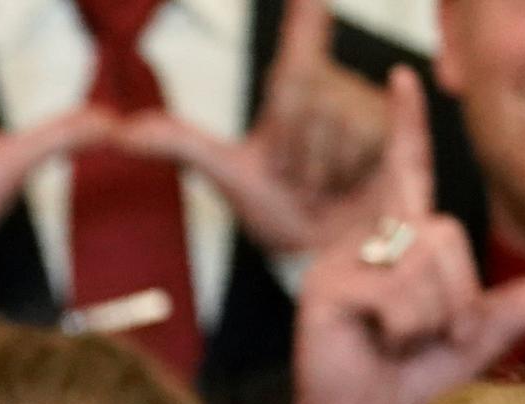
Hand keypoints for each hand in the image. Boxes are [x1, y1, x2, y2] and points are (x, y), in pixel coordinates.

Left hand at [115, 0, 391, 260]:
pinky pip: (401, 117)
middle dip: (296, 154)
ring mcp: (370, 115)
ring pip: (347, 130)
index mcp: (294, 90)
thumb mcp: (226, 173)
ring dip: (331, 176)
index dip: (306, 13)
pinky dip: (402, 105)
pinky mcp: (403, 143)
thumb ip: (177, 143)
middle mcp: (333, 92)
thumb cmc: (279, 213)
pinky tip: (401, 81)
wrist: (319, 259)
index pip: (302, 39)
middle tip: (300, 181)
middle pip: (311, 101)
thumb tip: (121, 128)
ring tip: (333, 191)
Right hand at [289, 67, 524, 403]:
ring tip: (401, 344)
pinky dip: (404, 328)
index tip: (403, 77)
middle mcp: (372, 243)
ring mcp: (344, 262)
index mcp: (405, 246)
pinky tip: (379, 345)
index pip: (408, 170)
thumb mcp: (483, 339)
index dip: (407, 125)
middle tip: (430, 336)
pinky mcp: (327, 287)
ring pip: (426, 257)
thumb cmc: (417, 388)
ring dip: (432, 316)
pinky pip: (397, 289)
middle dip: (458, 294)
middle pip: (446, 232)